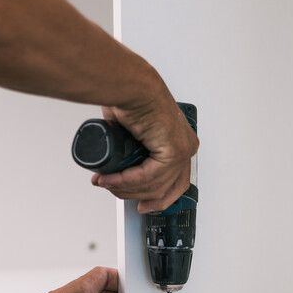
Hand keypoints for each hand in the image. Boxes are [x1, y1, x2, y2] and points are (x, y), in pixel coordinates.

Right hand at [91, 82, 198, 213]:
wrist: (130, 86)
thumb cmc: (131, 98)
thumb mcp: (133, 134)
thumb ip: (133, 152)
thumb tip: (120, 167)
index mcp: (180, 142)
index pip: (175, 182)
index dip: (157, 199)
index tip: (142, 207)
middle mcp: (186, 147)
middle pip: (166, 189)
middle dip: (138, 197)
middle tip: (115, 192)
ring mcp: (183, 150)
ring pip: (154, 186)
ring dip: (126, 188)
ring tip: (106, 182)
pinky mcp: (173, 151)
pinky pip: (149, 177)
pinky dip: (127, 181)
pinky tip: (112, 179)